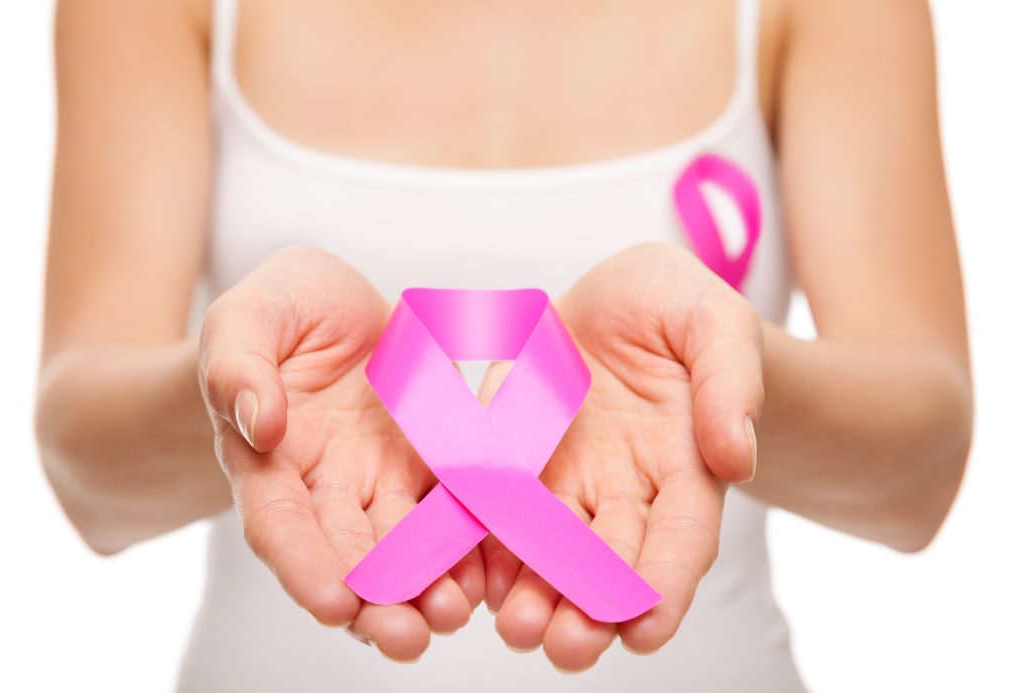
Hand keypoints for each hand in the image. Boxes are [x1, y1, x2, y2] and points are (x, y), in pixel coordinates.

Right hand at [198, 247, 483, 660]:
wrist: (333, 305)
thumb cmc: (277, 313)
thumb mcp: (247, 319)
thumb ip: (240, 367)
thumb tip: (261, 424)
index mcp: (269, 461)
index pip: (280, 523)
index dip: (302, 564)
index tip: (331, 603)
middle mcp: (328, 486)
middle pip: (348, 554)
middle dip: (375, 601)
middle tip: (407, 639)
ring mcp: (383, 478)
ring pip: (405, 544)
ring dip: (427, 586)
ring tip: (453, 616)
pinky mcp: (431, 462)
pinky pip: (453, 505)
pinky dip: (468, 542)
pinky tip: (488, 572)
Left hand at [481, 243, 763, 670]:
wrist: (617, 298)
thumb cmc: (677, 308)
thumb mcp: (715, 323)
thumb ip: (729, 384)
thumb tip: (737, 458)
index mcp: (682, 463)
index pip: (680, 535)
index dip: (666, 584)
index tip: (646, 630)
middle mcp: (623, 488)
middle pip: (610, 560)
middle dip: (590, 608)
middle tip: (567, 646)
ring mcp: (565, 479)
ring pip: (550, 550)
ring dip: (535, 594)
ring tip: (517, 628)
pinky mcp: (513, 459)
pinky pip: (495, 507)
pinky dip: (484, 545)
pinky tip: (468, 576)